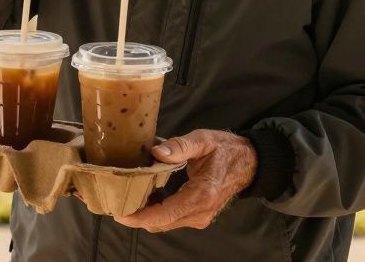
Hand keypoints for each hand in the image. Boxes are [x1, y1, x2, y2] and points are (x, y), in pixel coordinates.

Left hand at [114, 130, 256, 233]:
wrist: (249, 162)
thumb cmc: (226, 149)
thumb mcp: (203, 140)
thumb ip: (180, 146)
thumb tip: (155, 152)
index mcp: (202, 194)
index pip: (165, 214)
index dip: (140, 217)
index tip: (119, 213)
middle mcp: (200, 212)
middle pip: (161, 223)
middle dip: (136, 216)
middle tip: (114, 201)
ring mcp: (200, 217)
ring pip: (164, 223)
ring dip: (144, 215)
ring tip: (124, 197)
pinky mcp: (198, 216)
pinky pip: (171, 219)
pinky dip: (155, 212)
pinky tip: (143, 197)